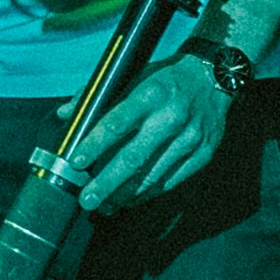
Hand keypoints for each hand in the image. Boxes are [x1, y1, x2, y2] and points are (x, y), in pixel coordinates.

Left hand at [61, 57, 237, 212]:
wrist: (213, 79)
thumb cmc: (166, 80)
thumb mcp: (134, 75)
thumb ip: (99, 95)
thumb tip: (66, 113)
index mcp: (151, 94)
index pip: (117, 124)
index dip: (95, 145)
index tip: (76, 162)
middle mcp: (172, 117)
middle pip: (133, 157)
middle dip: (106, 183)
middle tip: (87, 199)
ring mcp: (190, 139)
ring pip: (151, 175)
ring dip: (124, 194)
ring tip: (103, 205)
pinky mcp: (203, 154)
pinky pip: (170, 181)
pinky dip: (147, 193)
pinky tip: (129, 199)